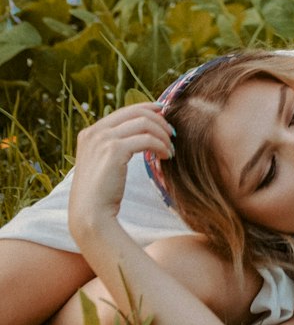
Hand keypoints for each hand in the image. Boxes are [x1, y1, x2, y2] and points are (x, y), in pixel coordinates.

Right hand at [68, 102, 172, 241]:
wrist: (90, 215)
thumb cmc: (100, 194)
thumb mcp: (102, 162)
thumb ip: (114, 144)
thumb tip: (141, 128)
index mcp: (90, 132)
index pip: (125, 111)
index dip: (147, 109)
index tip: (163, 113)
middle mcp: (95, 132)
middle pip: (136, 112)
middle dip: (159, 120)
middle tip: (171, 133)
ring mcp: (103, 139)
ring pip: (145, 123)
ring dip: (162, 134)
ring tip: (170, 148)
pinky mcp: (114, 150)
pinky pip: (147, 139)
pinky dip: (161, 145)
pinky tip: (166, 155)